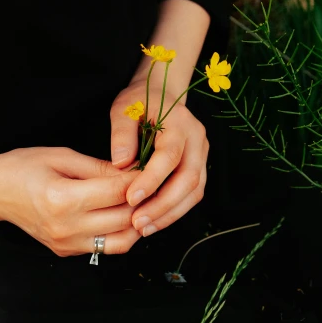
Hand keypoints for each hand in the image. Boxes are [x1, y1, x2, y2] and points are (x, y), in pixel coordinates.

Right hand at [0, 147, 141, 256]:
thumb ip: (99, 168)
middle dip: (144, 201)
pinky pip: (104, 247)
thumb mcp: (61, 156)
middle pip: (124, 219)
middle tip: (153, 185)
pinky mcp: (66, 252)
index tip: (151, 169)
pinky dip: (119, 232)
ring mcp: (65, 244)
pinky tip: (121, 213)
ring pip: (121, 241)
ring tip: (142, 203)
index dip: (139, 180)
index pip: (117, 192)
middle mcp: (65, 227)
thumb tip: (133, 172)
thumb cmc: (23, 167)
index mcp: (62, 198)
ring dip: (137, 223)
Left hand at [109, 79, 208, 236]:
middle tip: (138, 222)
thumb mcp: (124, 108)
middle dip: (163, 205)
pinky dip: (174, 210)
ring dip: (170, 213)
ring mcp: (201, 154)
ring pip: (194, 192)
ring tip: (144, 228)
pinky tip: (154, 221)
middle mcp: (197, 140)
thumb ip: (121, 133)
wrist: (161, 94)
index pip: (170, 156)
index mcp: (180, 123)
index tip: (131, 198)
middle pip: (188, 179)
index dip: (152, 180)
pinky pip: (192, 194)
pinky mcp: (198, 167)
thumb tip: (120, 164)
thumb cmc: (140, 101)